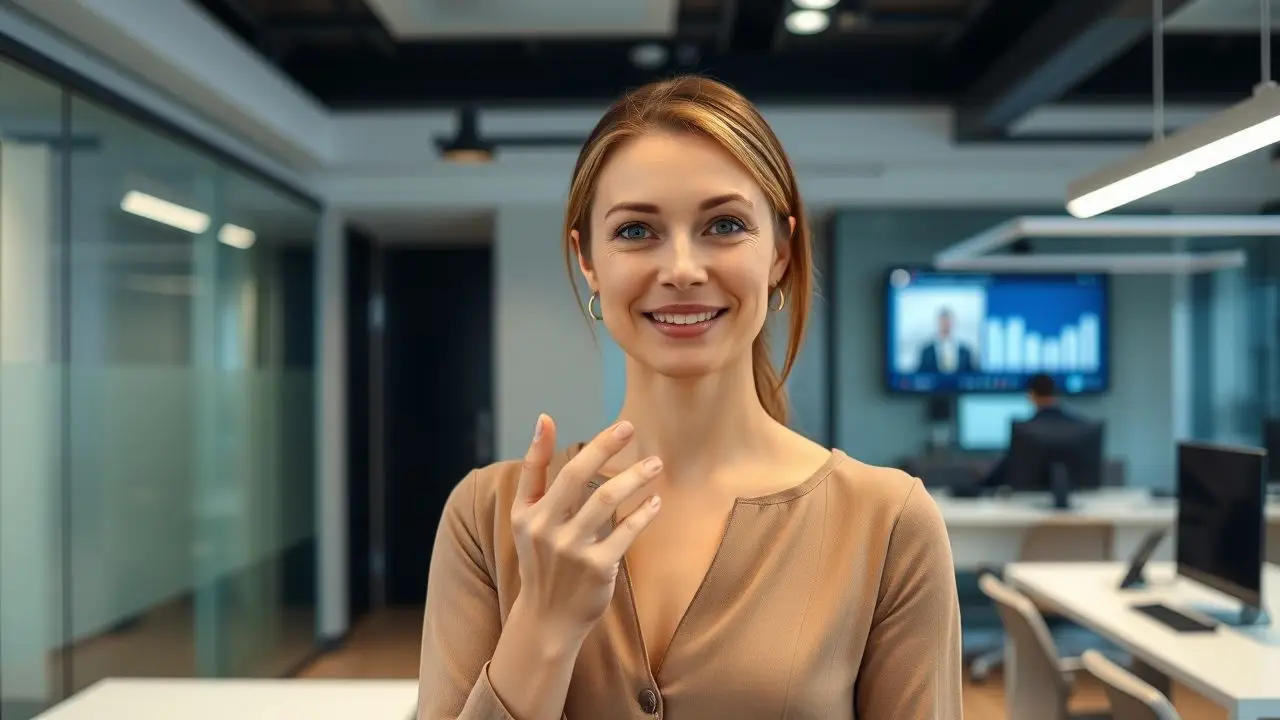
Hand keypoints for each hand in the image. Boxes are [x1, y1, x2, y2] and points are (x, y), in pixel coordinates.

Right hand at [509, 414, 663, 642]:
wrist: (547, 618)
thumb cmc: (542, 558)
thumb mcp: (526, 517)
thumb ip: (535, 470)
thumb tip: (544, 420)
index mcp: (527, 514)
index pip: (542, 467)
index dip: (563, 439)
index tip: (581, 420)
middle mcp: (545, 530)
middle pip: (577, 477)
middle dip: (604, 447)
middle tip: (630, 427)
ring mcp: (571, 550)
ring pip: (605, 500)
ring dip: (633, 478)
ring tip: (655, 465)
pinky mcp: (597, 568)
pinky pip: (626, 532)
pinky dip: (643, 514)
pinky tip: (655, 502)